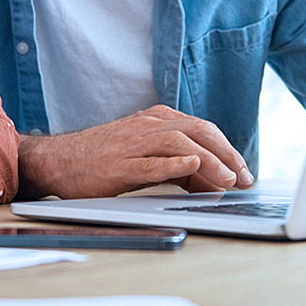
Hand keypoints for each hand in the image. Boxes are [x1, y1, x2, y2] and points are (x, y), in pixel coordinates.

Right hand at [19, 106, 253, 199]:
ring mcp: (133, 143)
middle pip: (198, 132)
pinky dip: (173, 163)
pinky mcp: (119, 164)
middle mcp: (148, 126)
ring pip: (179, 143)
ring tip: (227, 178)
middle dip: (226, 154)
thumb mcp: (148, 159)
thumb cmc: (105, 160)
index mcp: (158, 121)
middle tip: (244, 177)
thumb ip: (182, 169)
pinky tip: (191, 166)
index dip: (229, 150)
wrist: (59, 161)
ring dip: (208, 160)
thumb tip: (216, 184)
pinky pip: (150, 162)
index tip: (246, 172)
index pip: (203, 130)